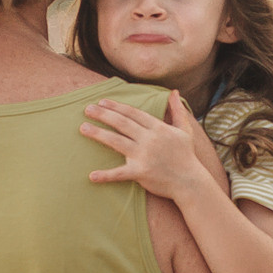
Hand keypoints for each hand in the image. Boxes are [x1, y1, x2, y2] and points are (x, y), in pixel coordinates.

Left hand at [82, 92, 221, 202]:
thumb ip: (177, 110)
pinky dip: (106, 175)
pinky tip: (91, 176)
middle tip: (87, 109)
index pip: (133, 113)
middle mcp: (149, 139)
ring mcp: (144, 155)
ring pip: (116, 141)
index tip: (102, 102)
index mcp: (158, 128)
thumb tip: (174, 91)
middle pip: (122, 123)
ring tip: (83, 128)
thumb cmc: (186, 155)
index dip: (116, 106)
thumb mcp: (184, 130)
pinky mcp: (140, 172)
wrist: (190, 181)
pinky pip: (120, 173)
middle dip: (103, 114)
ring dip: (98, 134)